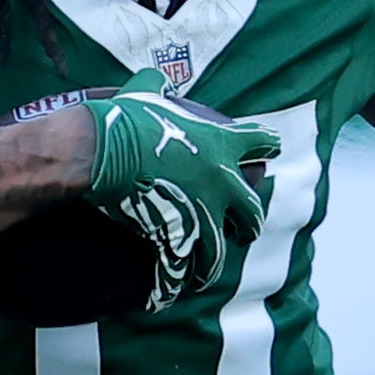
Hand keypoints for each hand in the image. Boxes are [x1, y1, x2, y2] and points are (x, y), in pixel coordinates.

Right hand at [75, 73, 278, 307]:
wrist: (104, 150)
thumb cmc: (126, 119)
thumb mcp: (145, 91)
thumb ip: (158, 86)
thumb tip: (156, 80)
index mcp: (222, 144)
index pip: (262, 142)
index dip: (266, 147)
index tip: (270, 154)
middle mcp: (223, 182)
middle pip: (252, 212)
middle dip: (247, 224)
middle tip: (242, 231)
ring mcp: (204, 213)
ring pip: (220, 251)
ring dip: (211, 265)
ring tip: (202, 274)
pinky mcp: (179, 237)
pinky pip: (182, 270)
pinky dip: (174, 285)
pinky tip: (167, 294)